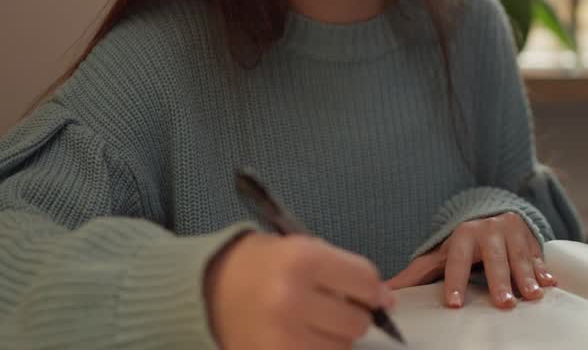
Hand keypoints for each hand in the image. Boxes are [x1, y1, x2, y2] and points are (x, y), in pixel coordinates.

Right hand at [205, 232, 393, 349]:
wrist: (204, 291)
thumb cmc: (257, 265)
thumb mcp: (299, 248)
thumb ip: (342, 270)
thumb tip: (383, 299)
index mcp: (302, 260)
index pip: (365, 281)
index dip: (373, 291)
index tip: (373, 296)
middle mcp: (293, 300)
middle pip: (357, 321)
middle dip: (352, 315)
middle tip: (331, 308)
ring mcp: (283, 337)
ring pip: (342, 349)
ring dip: (335, 339)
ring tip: (311, 324)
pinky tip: (302, 338)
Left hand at [386, 212, 554, 308]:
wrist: (493, 214)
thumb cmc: (463, 243)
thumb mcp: (441, 254)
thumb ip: (417, 273)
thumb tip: (385, 290)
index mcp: (463, 235)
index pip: (456, 260)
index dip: (455, 281)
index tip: (454, 304)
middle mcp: (488, 230)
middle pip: (493, 258)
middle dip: (499, 281)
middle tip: (503, 304)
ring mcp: (512, 232)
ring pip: (519, 256)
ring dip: (527, 277)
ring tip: (532, 296)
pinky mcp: (531, 237)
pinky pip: (538, 255)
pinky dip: (543, 270)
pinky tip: (548, 284)